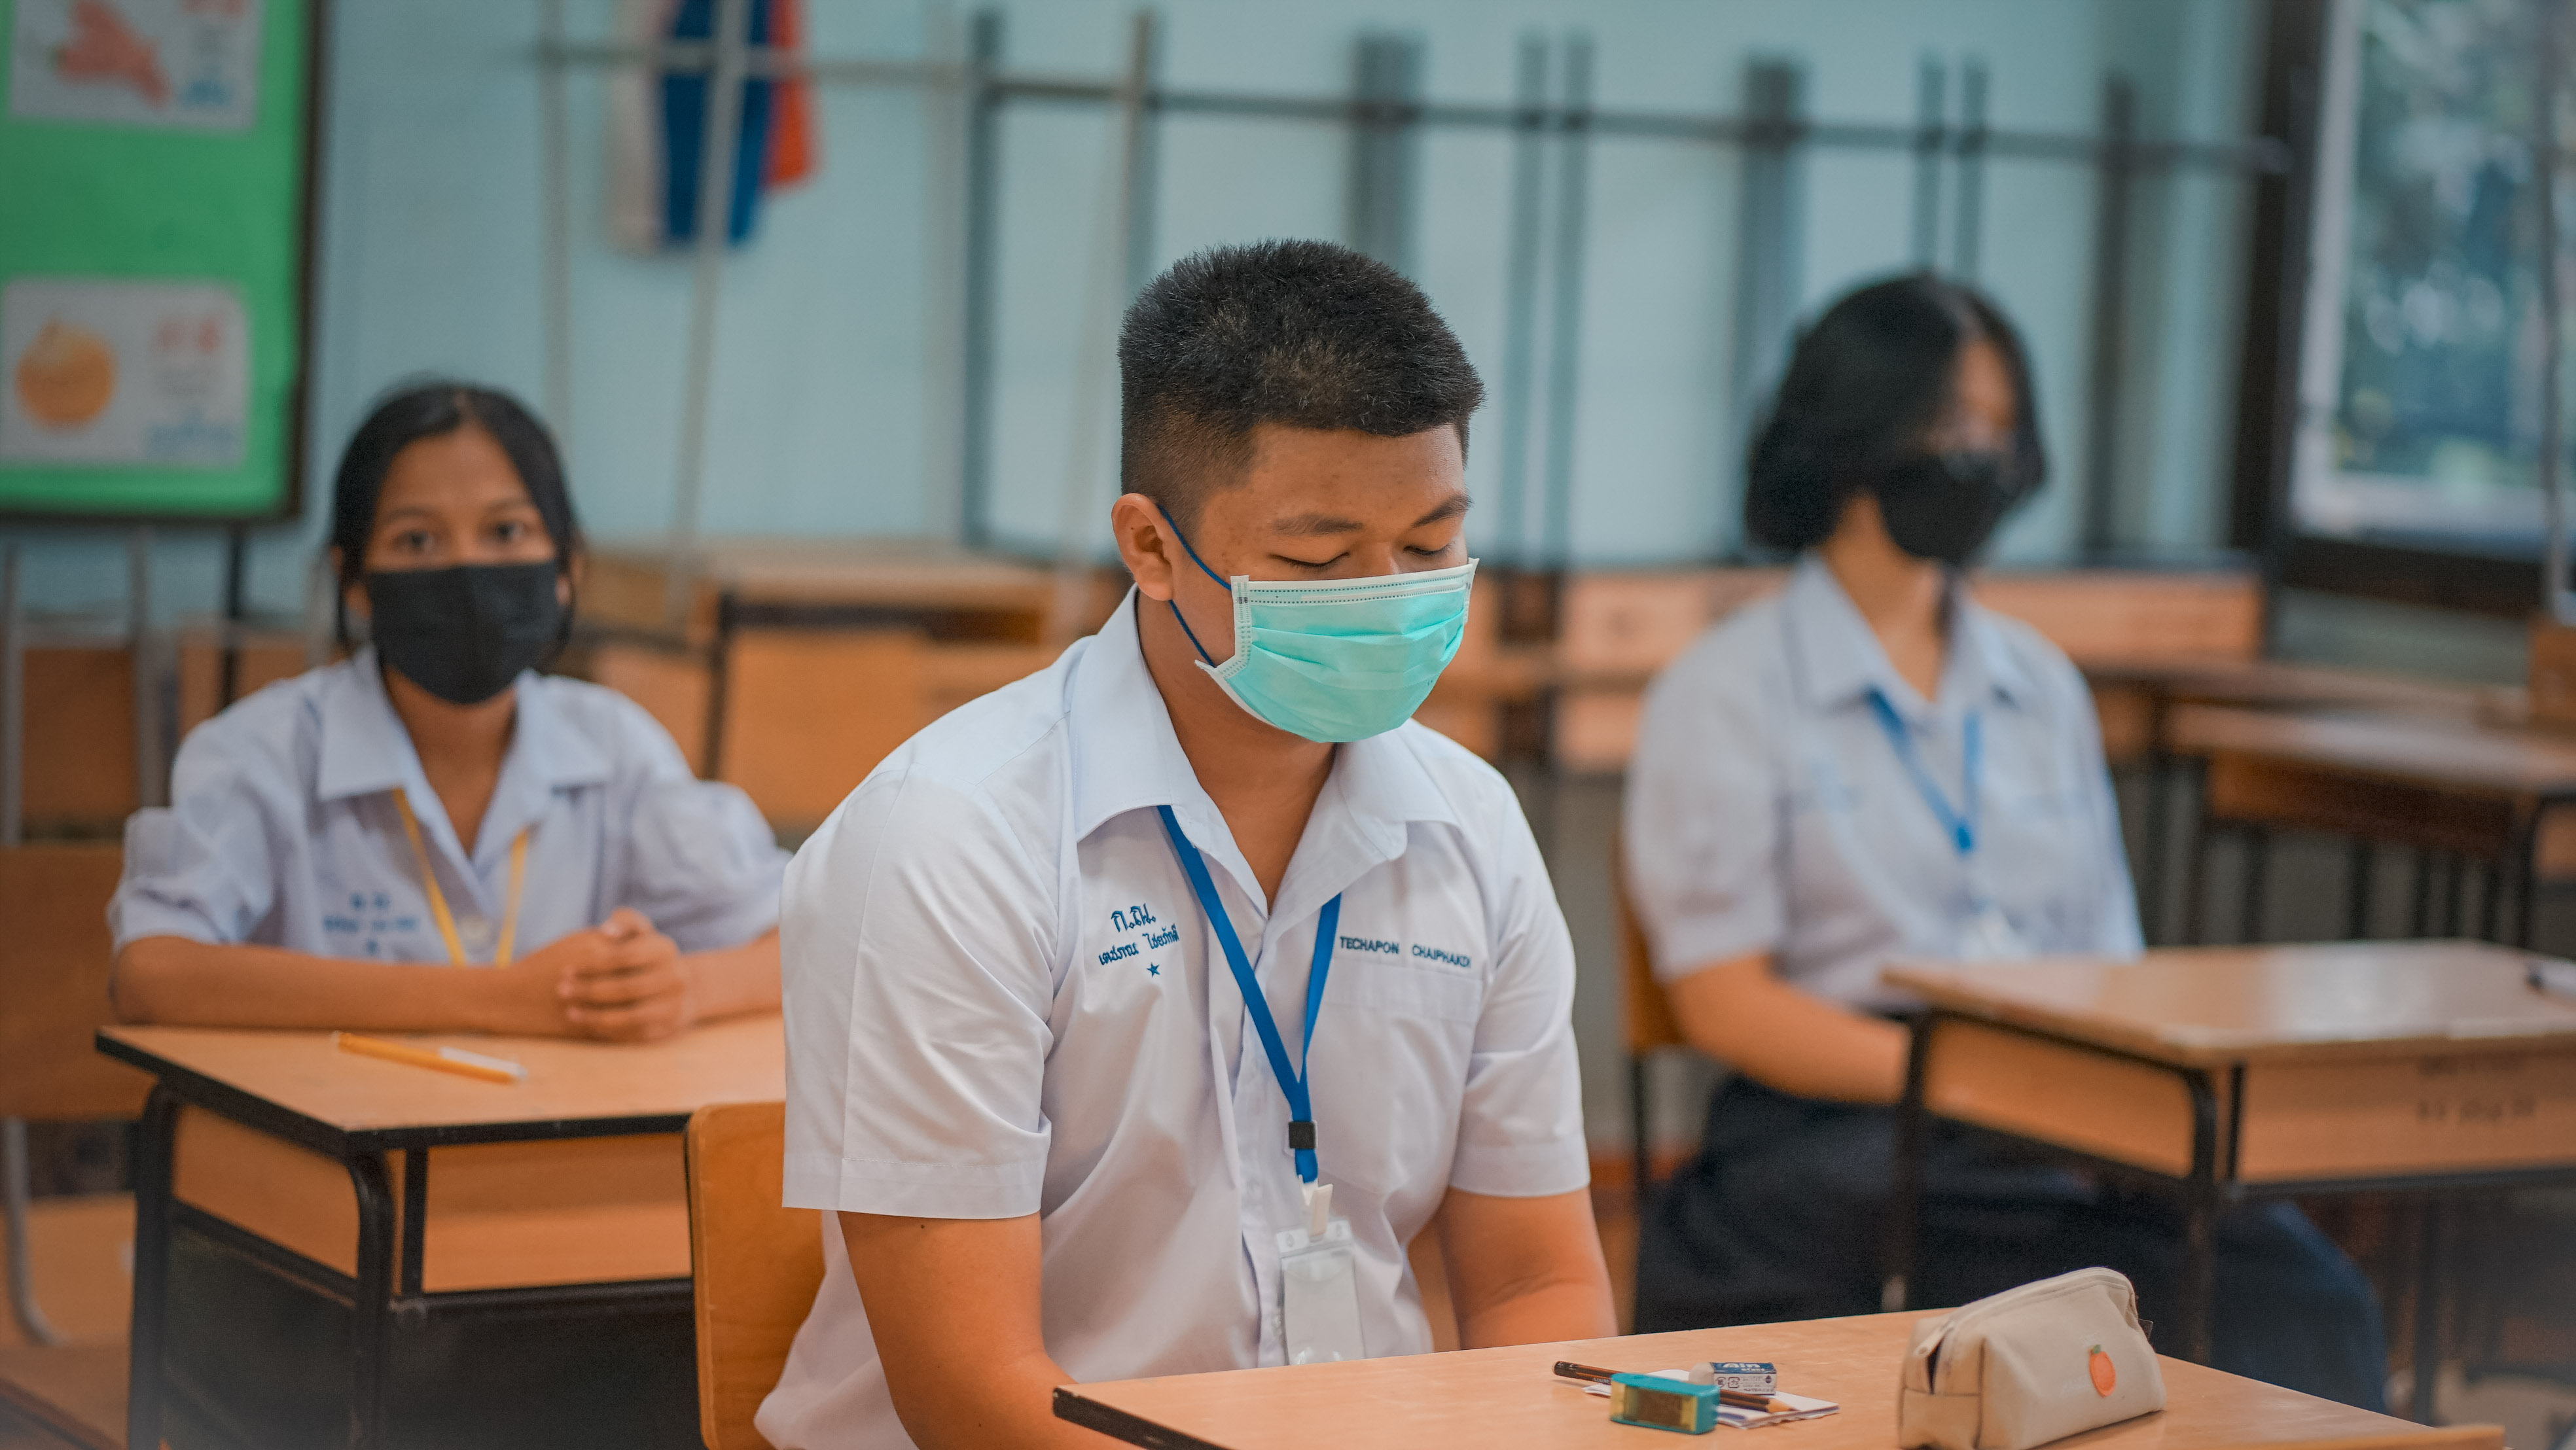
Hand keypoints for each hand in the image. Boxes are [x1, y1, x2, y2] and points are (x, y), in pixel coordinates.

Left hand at [555, 908, 694, 1042]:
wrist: (676, 987)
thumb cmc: (645, 955)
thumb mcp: (640, 933)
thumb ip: (625, 922)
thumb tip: (607, 931)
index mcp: (665, 950)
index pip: (624, 956)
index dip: (592, 964)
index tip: (566, 970)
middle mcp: (676, 978)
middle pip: (625, 988)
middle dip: (589, 991)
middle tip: (562, 991)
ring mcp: (674, 1005)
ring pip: (629, 1016)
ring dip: (595, 1016)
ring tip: (570, 1012)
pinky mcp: (667, 1028)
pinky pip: (633, 1034)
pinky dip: (608, 1031)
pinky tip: (588, 1024)